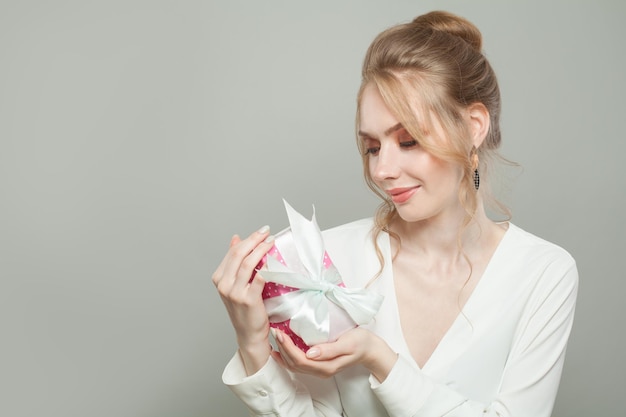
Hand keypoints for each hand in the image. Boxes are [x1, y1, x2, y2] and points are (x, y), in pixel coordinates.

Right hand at [211, 225, 274, 374]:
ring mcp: (235, 293)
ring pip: (248, 263)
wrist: (249, 334)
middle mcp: (224, 285)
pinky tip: (273, 260)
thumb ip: (235, 262)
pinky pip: (259, 278)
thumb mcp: (236, 283)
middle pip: (239, 255)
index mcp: (219, 278)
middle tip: (267, 232)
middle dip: (254, 240)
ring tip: (271, 242)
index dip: (248, 239)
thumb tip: (236, 238)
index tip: (261, 232)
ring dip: (261, 249)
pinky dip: (266, 266)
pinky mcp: (248, 300)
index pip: (233, 252)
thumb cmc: (244, 309)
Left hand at [271, 327, 397, 381]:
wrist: (370, 349)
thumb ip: (329, 350)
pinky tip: (282, 348)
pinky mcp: (319, 364)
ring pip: (295, 365)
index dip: (288, 347)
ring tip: (275, 339)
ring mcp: (320, 369)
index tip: (280, 333)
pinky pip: (299, 363)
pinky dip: (288, 356)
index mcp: (326, 366)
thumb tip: (310, 353)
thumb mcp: (347, 343)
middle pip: (295, 364)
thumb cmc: (361, 343)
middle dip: (282, 348)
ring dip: (283, 352)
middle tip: (274, 332)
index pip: (301, 360)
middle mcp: (321, 370)